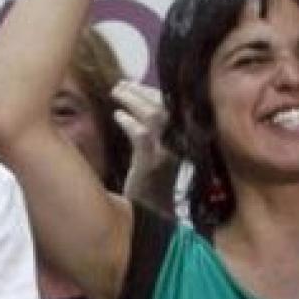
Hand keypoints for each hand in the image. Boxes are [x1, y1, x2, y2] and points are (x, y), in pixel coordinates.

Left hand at [114, 79, 178, 216]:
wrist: (154, 215)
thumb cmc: (151, 181)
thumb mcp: (156, 150)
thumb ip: (152, 130)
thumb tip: (136, 103)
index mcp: (182, 139)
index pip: (172, 105)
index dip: (151, 91)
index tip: (131, 83)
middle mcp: (179, 143)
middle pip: (164, 106)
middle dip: (140, 91)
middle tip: (119, 85)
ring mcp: (167, 153)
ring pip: (155, 116)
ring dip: (133, 100)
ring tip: (115, 93)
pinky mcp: (151, 164)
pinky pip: (141, 136)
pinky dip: (128, 122)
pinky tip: (117, 116)